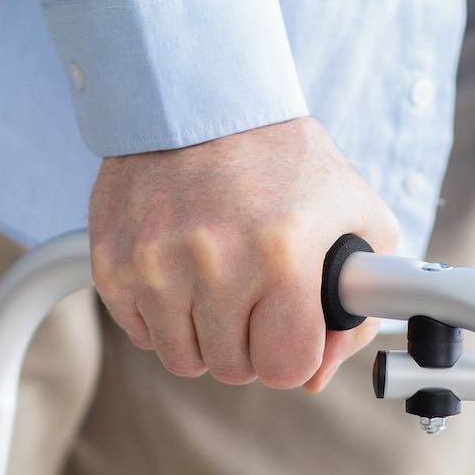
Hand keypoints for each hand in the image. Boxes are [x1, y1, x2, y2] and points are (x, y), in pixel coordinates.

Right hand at [89, 116, 399, 390]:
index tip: (294, 329)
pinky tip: (184, 274)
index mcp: (283, 256)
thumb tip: (319, 375)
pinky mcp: (113, 261)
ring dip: (207, 335)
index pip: (287, 366)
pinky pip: (141, 333)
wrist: (203, 99)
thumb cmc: (288, 162)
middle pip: (234, 368)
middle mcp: (216, 262)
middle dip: (252, 343)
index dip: (296, 354)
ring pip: (184, 359)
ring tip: (221, 285)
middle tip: (258, 298)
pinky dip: (164, 316)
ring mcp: (157, 264)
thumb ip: (361, 308)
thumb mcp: (359, 219)